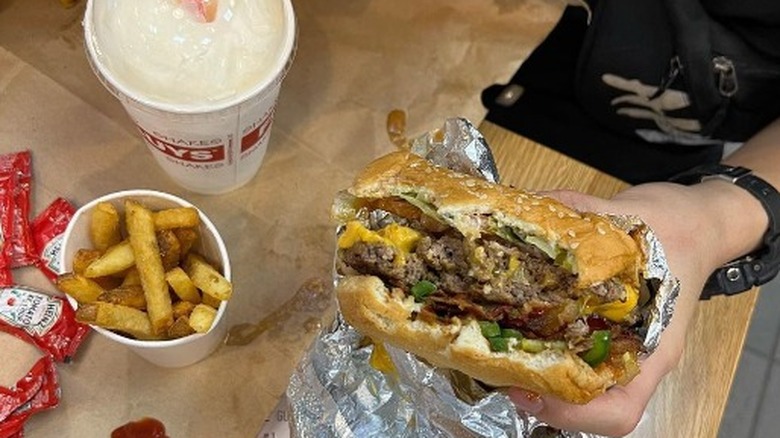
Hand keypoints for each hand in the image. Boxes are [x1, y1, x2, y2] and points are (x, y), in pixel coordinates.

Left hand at [507, 182, 763, 435]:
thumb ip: (581, 211)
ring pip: (581, 389)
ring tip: (500, 355)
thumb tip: (531, 204)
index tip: (527, 390)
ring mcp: (621, 347)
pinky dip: (543, 353)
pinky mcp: (606, 332)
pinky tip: (514, 329)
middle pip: (591, 406)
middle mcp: (637, 355)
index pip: (620, 409)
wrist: (697, 222)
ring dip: (538, 379)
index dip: (572, 413)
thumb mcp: (632, 213)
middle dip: (541, 397)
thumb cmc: (677, 227)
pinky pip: (574, 358)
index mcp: (654, 341)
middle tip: (499, 371)